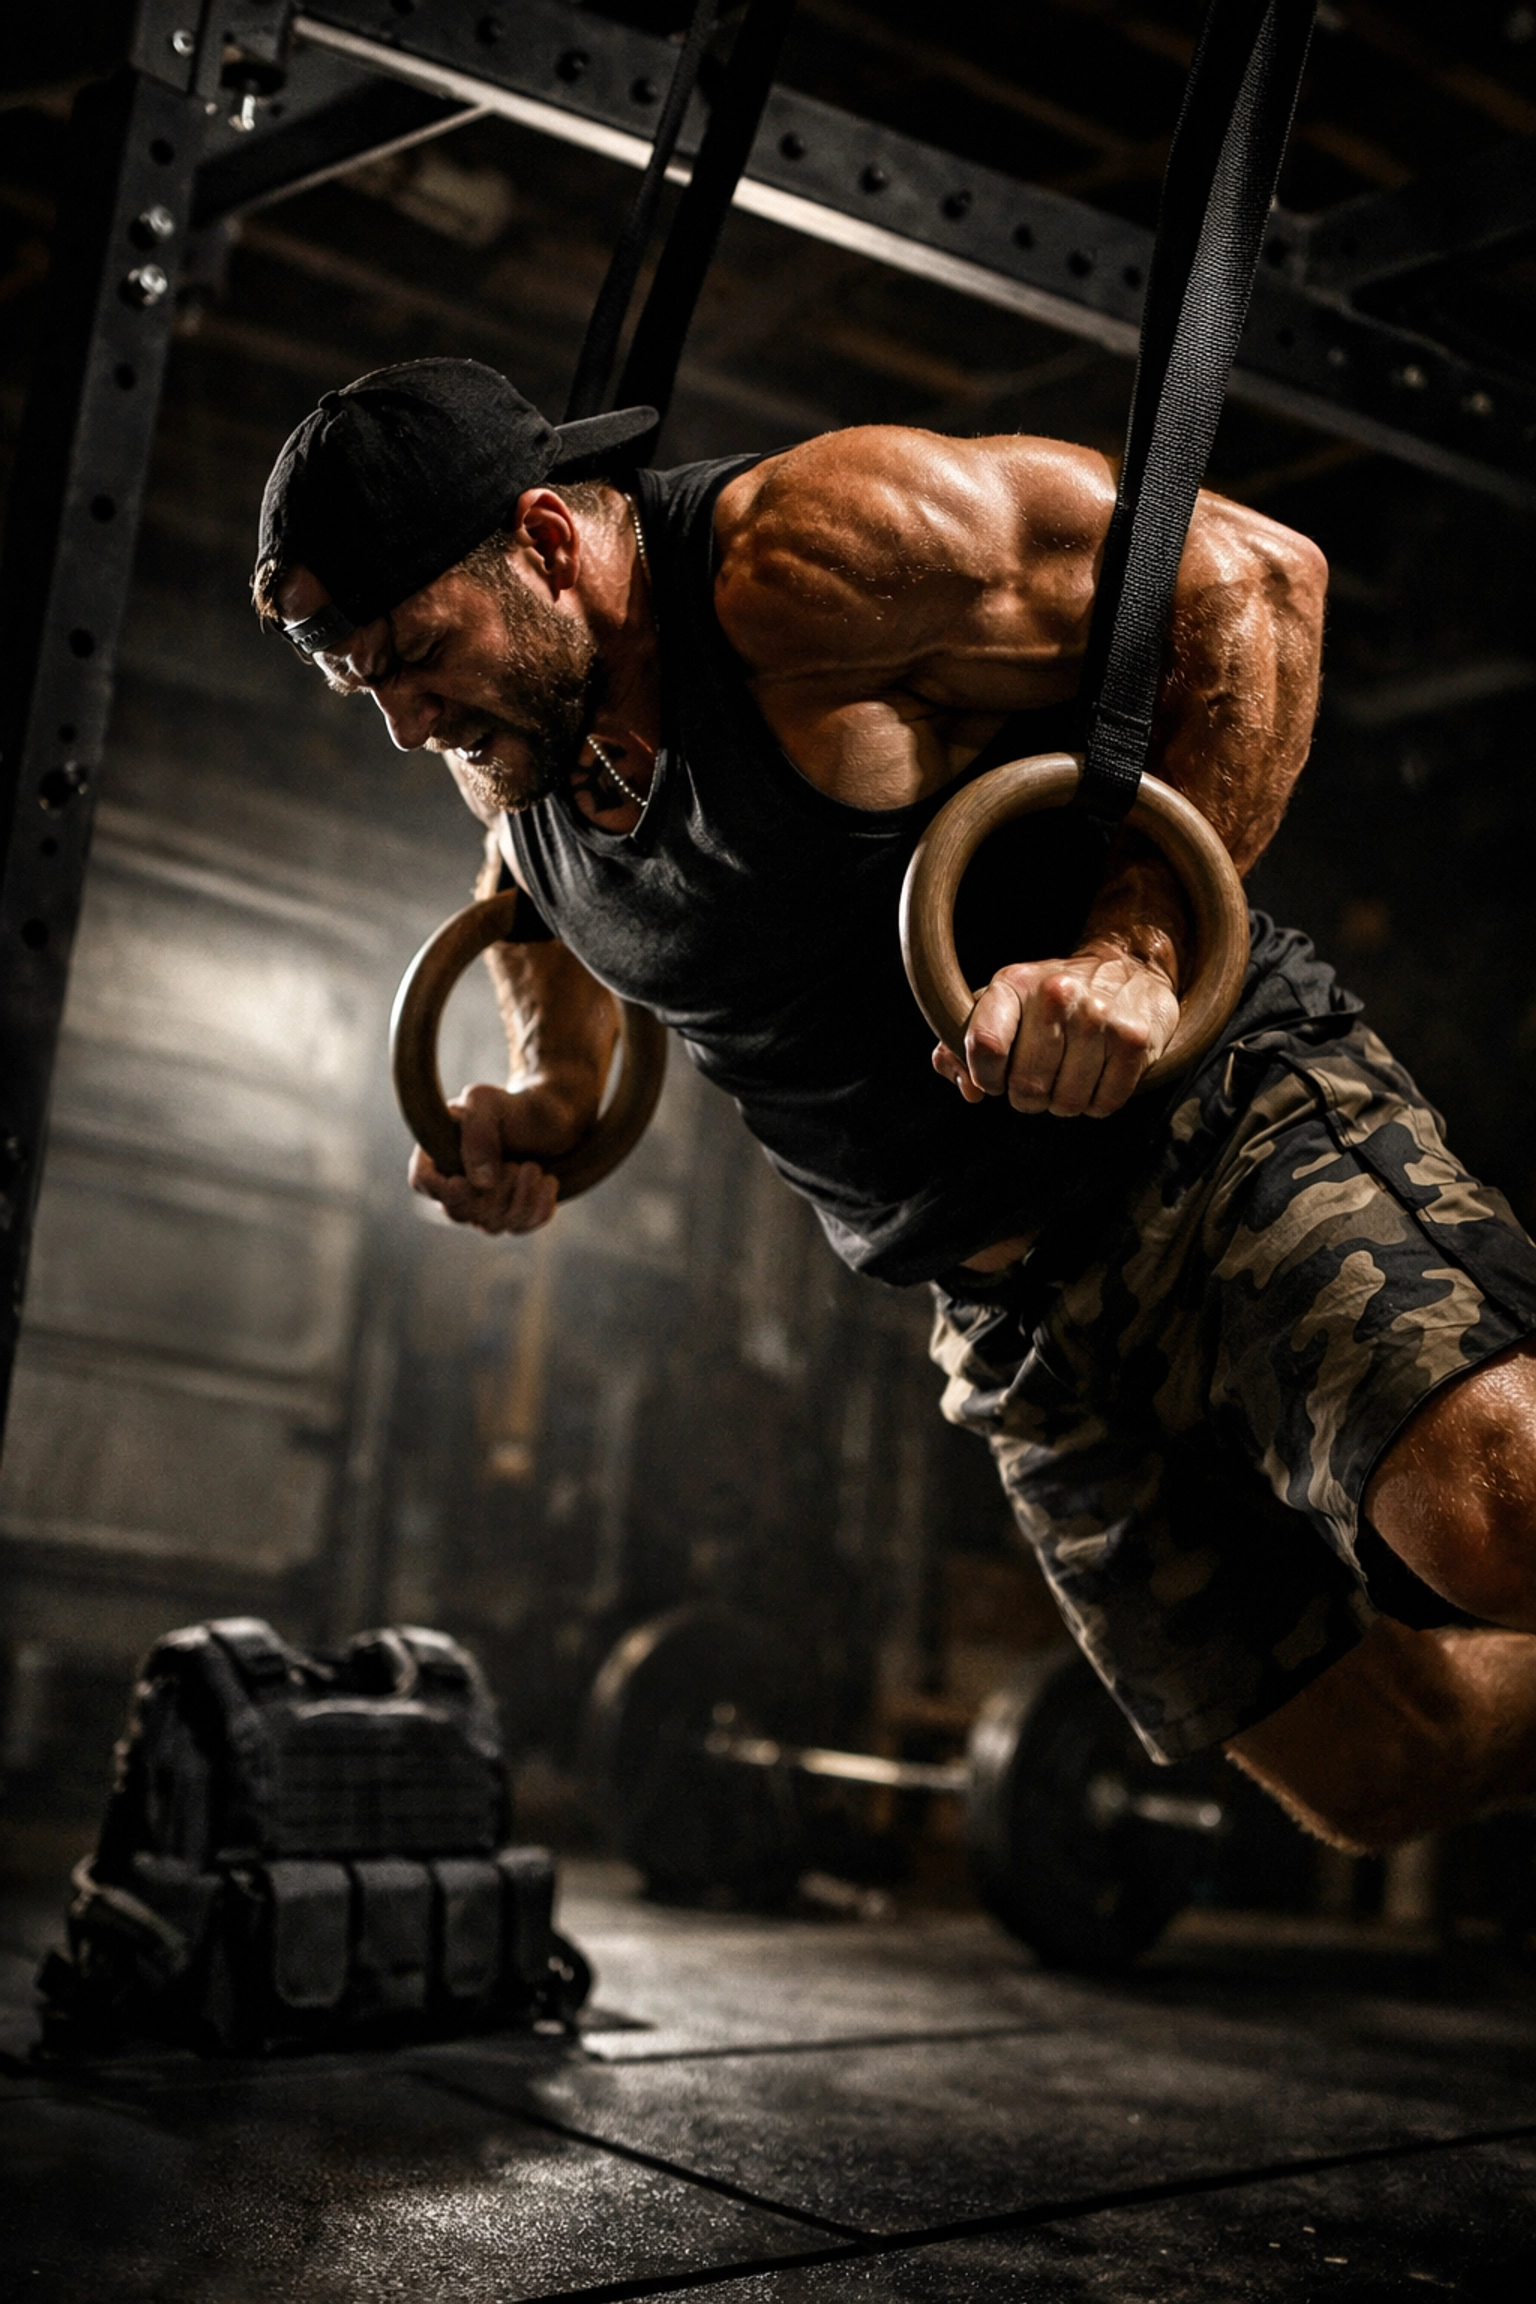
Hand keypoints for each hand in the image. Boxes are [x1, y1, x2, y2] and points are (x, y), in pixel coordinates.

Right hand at [408, 1080, 580, 1233]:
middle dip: (493, 1192)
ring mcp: (481, 1204)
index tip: (463, 1180)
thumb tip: (481, 1184)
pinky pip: (520, 1228)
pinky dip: (538, 1207)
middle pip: (458, 1212)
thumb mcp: (488, 1103)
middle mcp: (455, 1183)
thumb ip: (478, 1135)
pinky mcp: (508, 1216)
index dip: (440, 1189)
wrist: (549, 1118)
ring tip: (533, 1167)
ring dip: (520, 1198)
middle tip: (516, 1164)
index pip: (422, 1181)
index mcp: (438, 1152)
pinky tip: (547, 1181)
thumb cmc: (512, 1105)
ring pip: (491, 1225)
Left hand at [932, 946, 1177, 1118]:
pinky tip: (1097, 1077)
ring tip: (1069, 1076)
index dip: (986, 1077)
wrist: (1130, 965)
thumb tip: (969, 1090)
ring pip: (1066, 1102)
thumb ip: (962, 1047)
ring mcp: (1099, 1016)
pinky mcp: (1134, 1039)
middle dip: (1028, 1097)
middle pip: (1026, 1086)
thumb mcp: (1003, 1006)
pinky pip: (1104, 1103)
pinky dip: (1097, 1103)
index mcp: (1014, 983)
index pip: (985, 1045)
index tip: (994, 1078)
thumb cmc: (1052, 999)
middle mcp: (1057, 994)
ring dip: (1064, 1102)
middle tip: (1038, 1081)